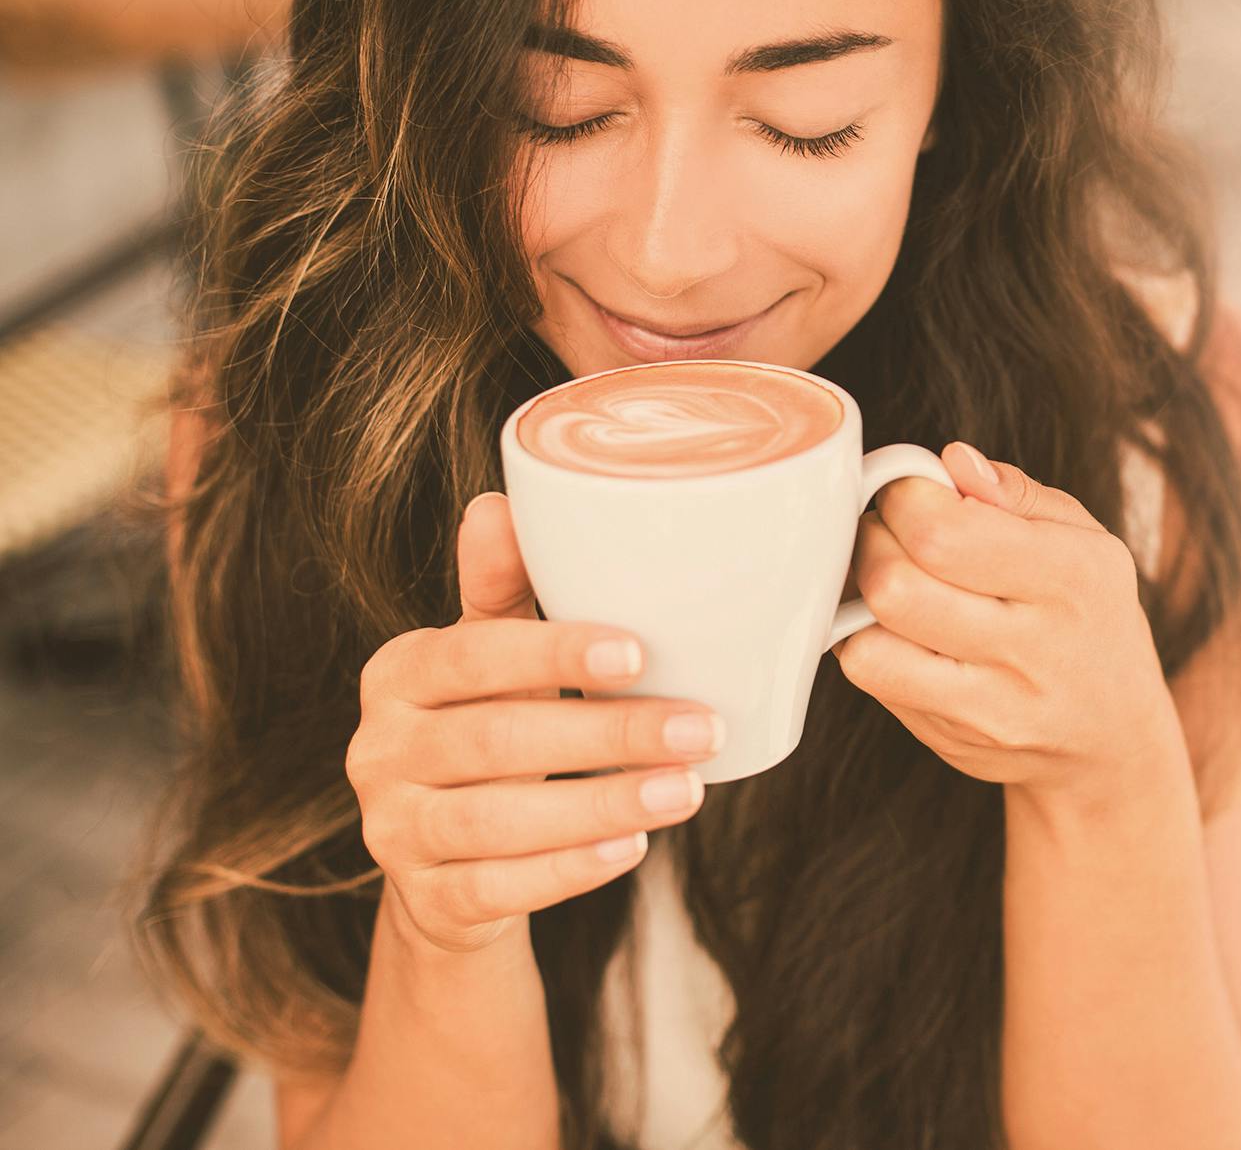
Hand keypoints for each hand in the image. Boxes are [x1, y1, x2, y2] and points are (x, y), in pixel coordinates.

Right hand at [347, 492, 723, 953]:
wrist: (447, 864)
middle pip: (497, 741)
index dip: (553, 652)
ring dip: (603, 805)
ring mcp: (392, 831)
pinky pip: (497, 888)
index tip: (640, 651)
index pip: (472, 655)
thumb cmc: (490, 727)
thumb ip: (502, 589)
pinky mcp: (424, 900)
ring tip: (687, 790)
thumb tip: (499, 501)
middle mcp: (379, 750)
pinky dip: (569, 870)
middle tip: (700, 728)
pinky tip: (632, 849)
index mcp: (398, 673)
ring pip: (498, 821)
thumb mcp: (494, 659)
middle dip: (608, 735)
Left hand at [831, 443, 1179, 803]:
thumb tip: (952, 461)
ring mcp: (991, 705)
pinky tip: (895, 627)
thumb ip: (1017, 494)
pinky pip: (872, 678)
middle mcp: (1034, 647)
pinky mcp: (950, 739)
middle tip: (891, 532)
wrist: (1113, 739)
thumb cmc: (1090, 619)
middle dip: (872, 540)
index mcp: (1072, 577)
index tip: (913, 492)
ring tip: (891, 578)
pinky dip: (864, 640)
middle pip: (894, 585)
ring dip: (860, 596)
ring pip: (869, 641)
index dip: (905, 497)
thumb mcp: (1086, 542)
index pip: (943, 531)